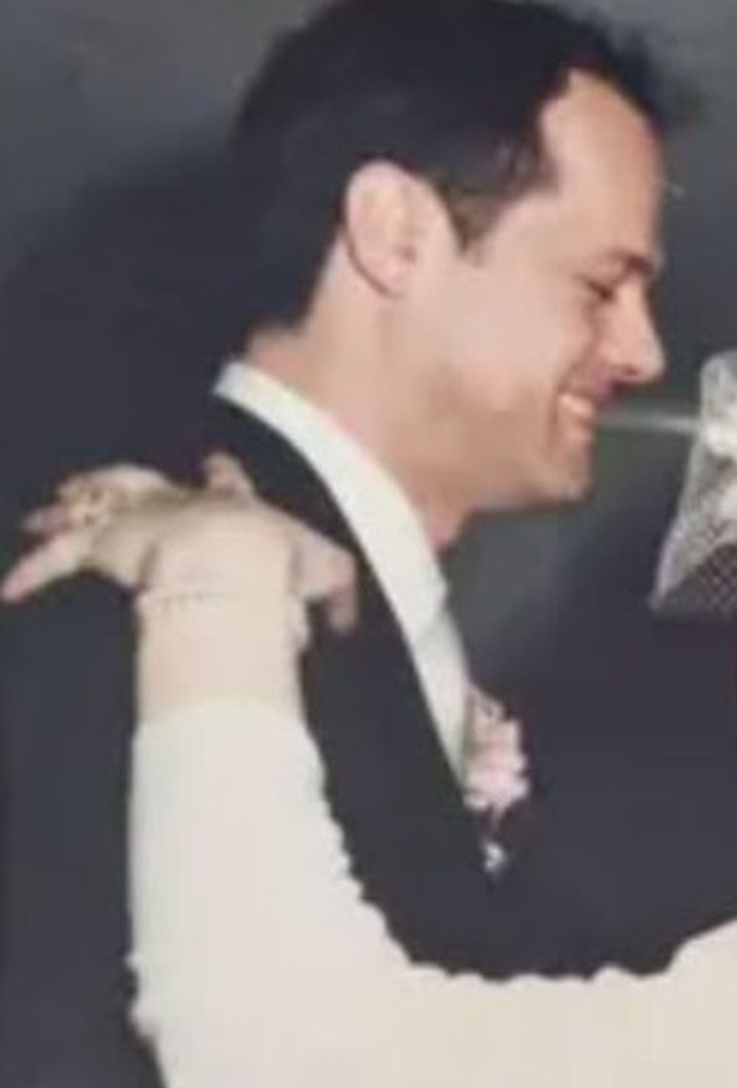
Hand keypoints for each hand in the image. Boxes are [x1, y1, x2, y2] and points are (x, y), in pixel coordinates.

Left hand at [2, 453, 356, 632]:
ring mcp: (136, 518)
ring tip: (36, 517)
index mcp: (233, 502)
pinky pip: (58, 558)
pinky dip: (33, 573)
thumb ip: (338, 596)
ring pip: (90, 509)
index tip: (215, 463)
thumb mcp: (328, 574)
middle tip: (92, 487)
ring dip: (62, 514)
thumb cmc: (281, 562)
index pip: (226, 482)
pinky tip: (9, 587)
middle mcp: (178, 500)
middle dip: (117, 486)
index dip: (222, 475)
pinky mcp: (102, 544)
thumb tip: (352, 624)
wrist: (236, 555)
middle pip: (140, 484)